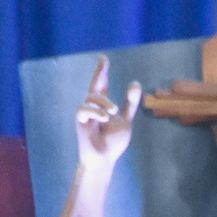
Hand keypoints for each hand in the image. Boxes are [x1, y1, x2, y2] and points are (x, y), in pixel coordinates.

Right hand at [75, 56, 141, 171]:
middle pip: (95, 86)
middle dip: (99, 73)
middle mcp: (94, 107)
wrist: (104, 158)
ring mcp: (87, 113)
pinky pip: (84, 109)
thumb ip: (130, 103)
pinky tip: (103, 118)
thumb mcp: (126, 120)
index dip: (102, 71)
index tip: (103, 58)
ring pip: (92, 97)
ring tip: (111, 113)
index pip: (102, 84)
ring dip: (103, 102)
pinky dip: (95, 111)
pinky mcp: (81, 121)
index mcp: (104, 105)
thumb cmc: (113, 142)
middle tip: (104, 62)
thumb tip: (135, 82)